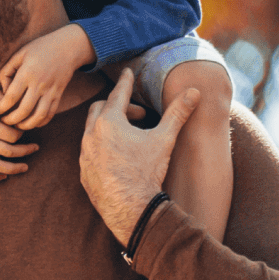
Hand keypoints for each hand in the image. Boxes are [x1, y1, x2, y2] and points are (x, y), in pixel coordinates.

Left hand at [0, 24, 95, 129]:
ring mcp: (51, 91)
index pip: (11, 97)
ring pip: (38, 116)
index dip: (0, 108)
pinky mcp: (59, 95)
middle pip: (24, 111)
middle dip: (11, 120)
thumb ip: (7, 72)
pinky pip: (50, 113)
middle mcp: (40, 84)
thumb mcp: (19, 54)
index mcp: (27, 73)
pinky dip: (41, 122)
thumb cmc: (39, 49)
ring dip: (26, 125)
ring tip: (17, 125)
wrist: (68, 47)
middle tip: (3, 121)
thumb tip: (3, 91)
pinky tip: (32, 123)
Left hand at [80, 68, 198, 245]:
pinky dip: (101, 146)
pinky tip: (117, 155)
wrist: (130, 207)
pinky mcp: (83, 172)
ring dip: (108, 127)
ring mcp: (84, 154)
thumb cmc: (146, 171)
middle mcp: (90, 135)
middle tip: (138, 115)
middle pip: (100, 109)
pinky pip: (89, 152)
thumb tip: (194, 91)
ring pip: (91, 130)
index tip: (127, 72)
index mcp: (108, 122)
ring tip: (129, 135)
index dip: (126, 82)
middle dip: (118, 106)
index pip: (118, 94)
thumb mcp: (164, 139)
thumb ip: (177, 113)